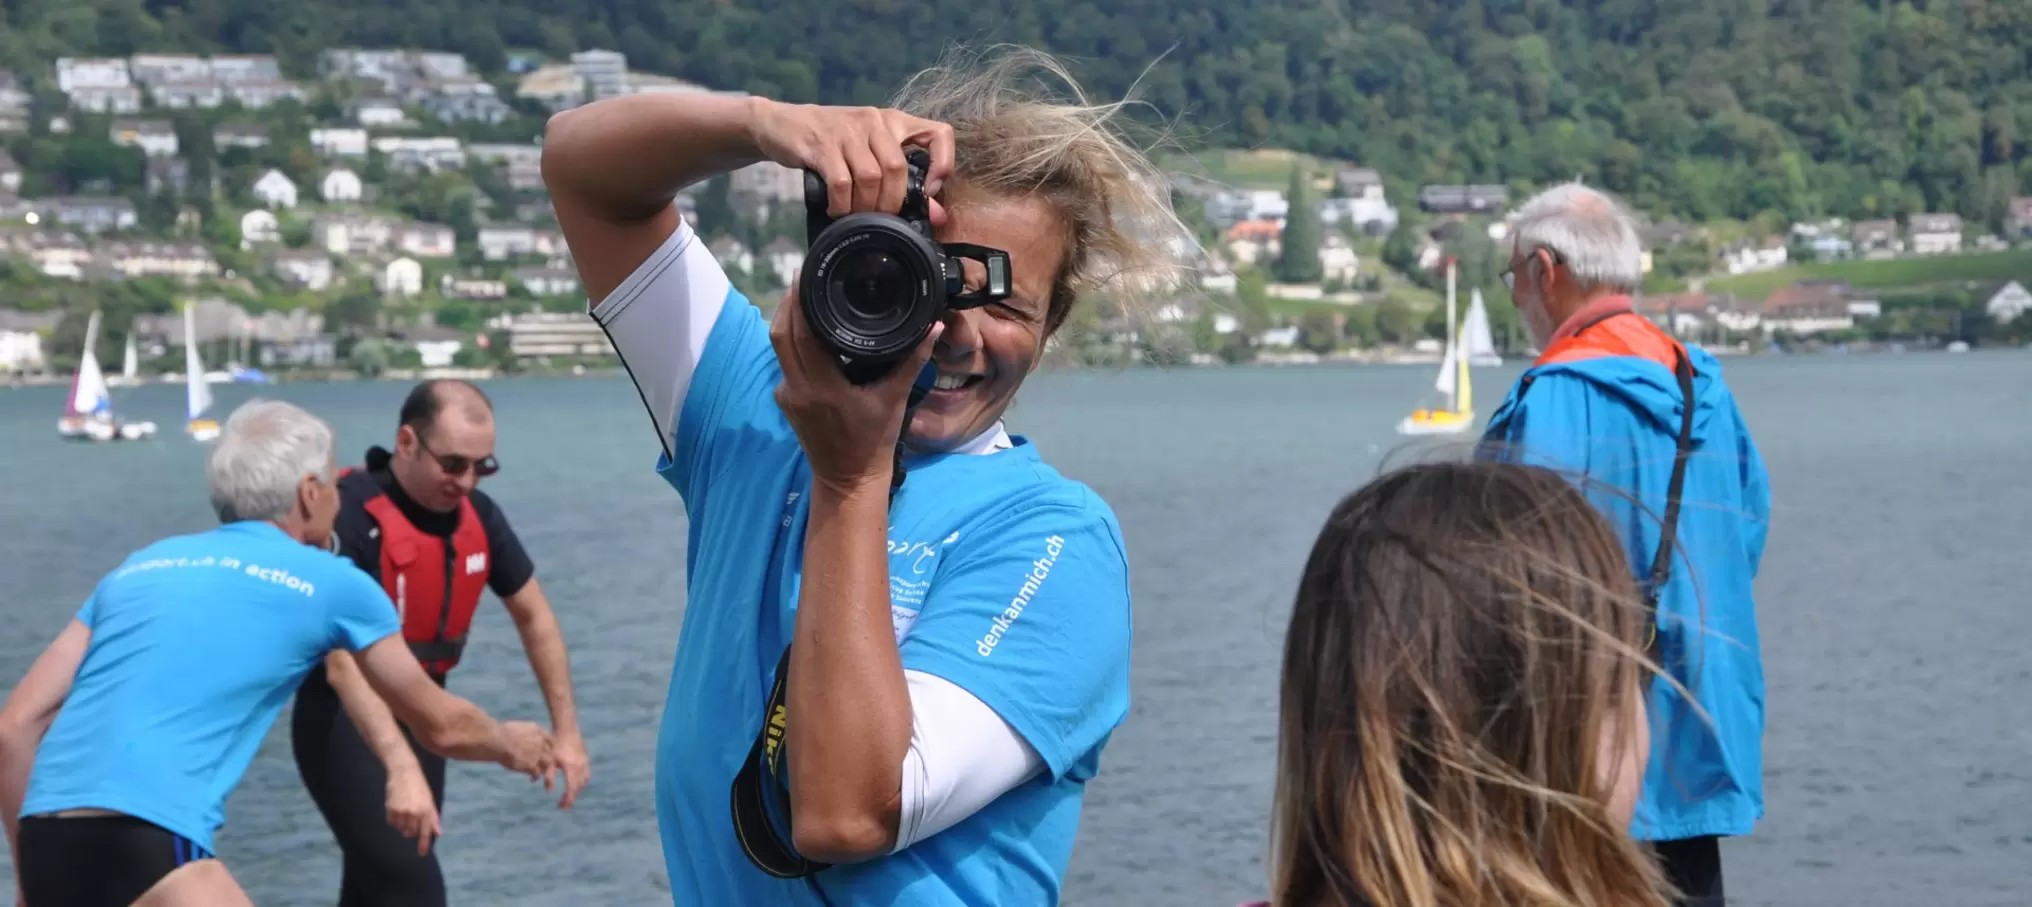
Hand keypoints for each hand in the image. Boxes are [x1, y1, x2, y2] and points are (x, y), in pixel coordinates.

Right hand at [384, 768, 441, 855]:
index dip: (423, 844)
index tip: (422, 853)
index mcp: (426, 810)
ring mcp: (401, 812)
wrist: (404, 772)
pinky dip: (395, 819)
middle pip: (411, 832)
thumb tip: (438, 833)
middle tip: (412, 817)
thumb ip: (433, 818)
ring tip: (405, 810)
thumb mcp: (430, 801)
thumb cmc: (420, 787)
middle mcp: (414, 813)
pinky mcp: (390, 809)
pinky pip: (392, 823)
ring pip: (401, 828)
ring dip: (403, 824)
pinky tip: (397, 808)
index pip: (425, 832)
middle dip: (412, 829)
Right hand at [497, 720, 556, 786]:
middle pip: (551, 752)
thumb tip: (520, 737)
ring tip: (539, 775)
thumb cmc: (499, 733)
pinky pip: (538, 773)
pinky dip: (536, 776)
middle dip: (548, 759)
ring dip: (545, 770)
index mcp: (537, 730)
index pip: (550, 740)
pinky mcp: (532, 765)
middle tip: (544, 766)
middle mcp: (541, 741)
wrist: (497, 741)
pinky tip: (532, 779)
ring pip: (548, 763)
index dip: (548, 747)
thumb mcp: (516, 728)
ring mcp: (538, 753)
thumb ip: (523, 733)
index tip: (544, 753)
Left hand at [552, 729, 590, 809]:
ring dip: (577, 790)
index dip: (567, 800)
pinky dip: (581, 782)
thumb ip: (549, 776)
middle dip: (571, 797)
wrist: (567, 728)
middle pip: (578, 788)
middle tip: (563, 804)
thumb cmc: (555, 743)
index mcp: (571, 768)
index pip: (571, 789)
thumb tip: (549, 791)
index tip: (562, 807)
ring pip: (584, 782)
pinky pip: (586, 774)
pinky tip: (575, 782)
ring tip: (569, 795)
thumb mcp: (549, 760)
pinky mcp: (586, 759)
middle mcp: (580, 767)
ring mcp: (585, 763)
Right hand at [747, 99, 955, 222]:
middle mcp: (874, 121)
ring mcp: (847, 131)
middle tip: (879, 218)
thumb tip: (936, 215)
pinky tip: (835, 209)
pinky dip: (841, 204)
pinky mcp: (821, 144)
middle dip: (890, 202)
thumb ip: (899, 179)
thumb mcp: (866, 152)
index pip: (939, 133)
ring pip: (871, 177)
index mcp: (893, 121)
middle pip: (897, 168)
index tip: (927, 192)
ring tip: (854, 215)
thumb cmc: (831, 142)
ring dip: (865, 206)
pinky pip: (841, 183)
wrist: (780, 123)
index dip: (942, 165)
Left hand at [771, 285, 944, 492]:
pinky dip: (794, 342)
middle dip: (788, 303)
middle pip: (780, 335)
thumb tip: (933, 327)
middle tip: (802, 277)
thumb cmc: (874, 442)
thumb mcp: (895, 399)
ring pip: (779, 347)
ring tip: (804, 295)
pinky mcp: (785, 400)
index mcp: (823, 388)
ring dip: (787, 320)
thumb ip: (913, 361)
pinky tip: (809, 329)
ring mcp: (788, 395)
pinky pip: (786, 363)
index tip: (805, 275)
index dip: (799, 302)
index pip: (801, 335)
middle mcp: (798, 389)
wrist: (848, 480)